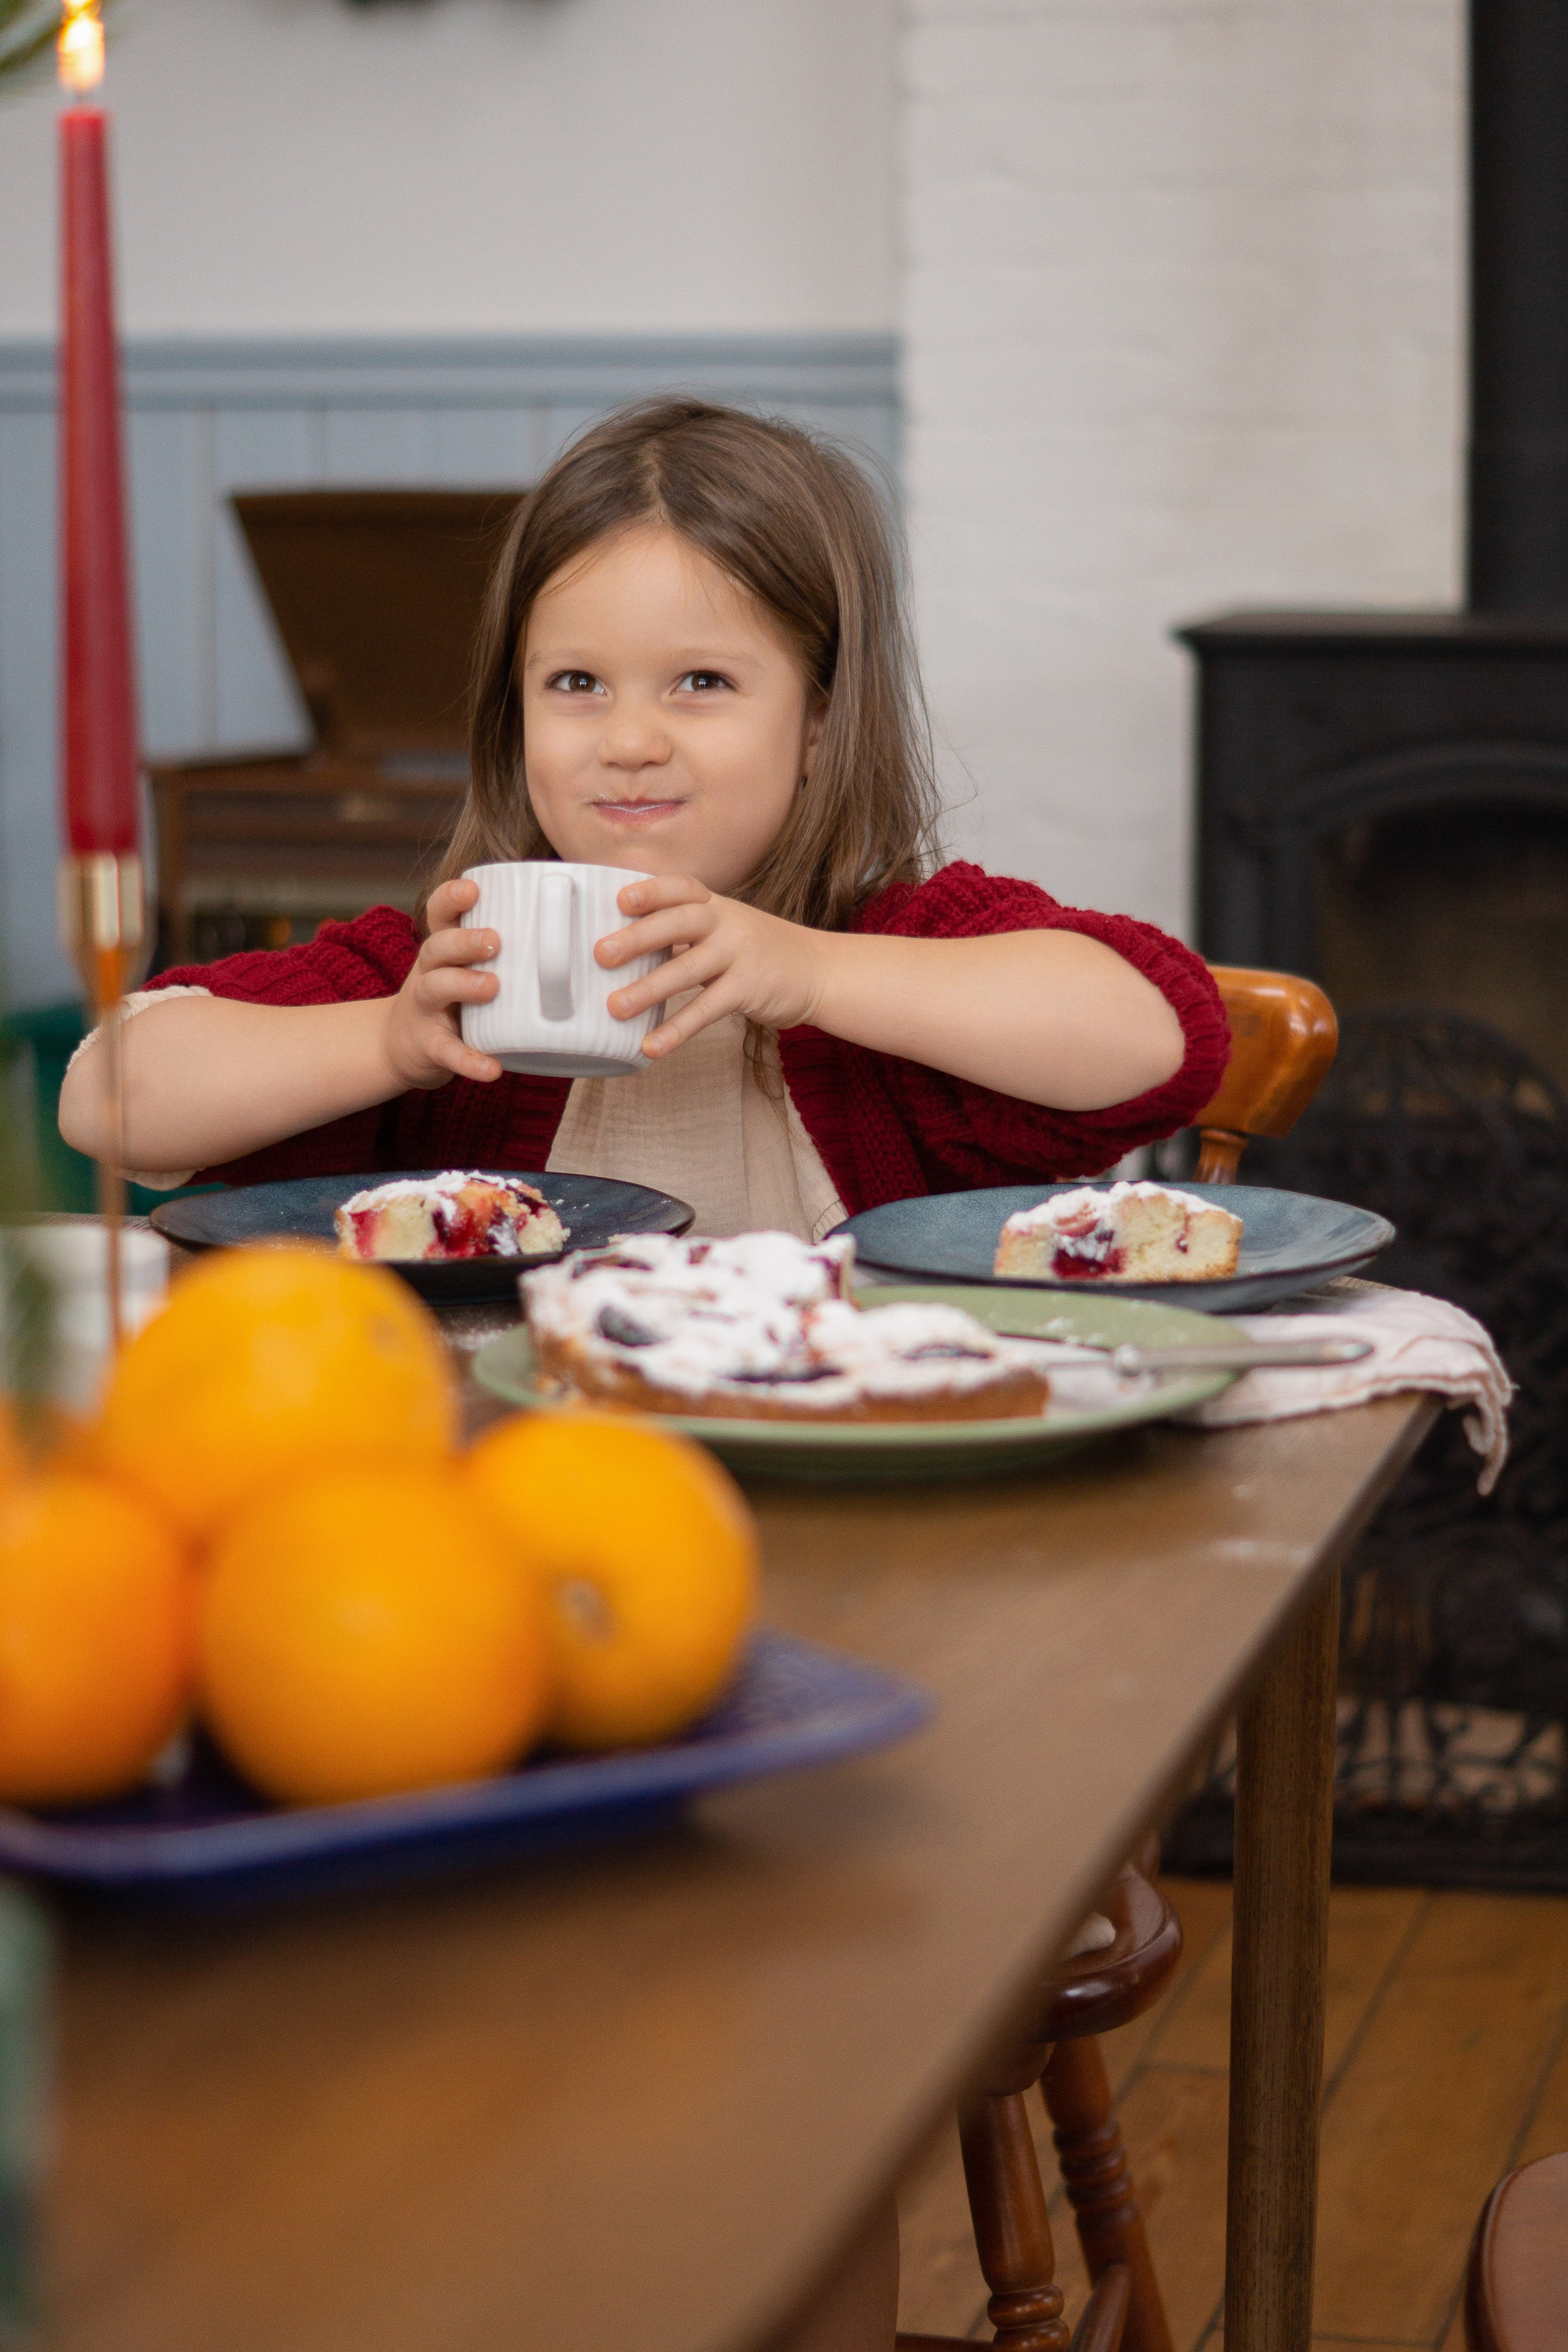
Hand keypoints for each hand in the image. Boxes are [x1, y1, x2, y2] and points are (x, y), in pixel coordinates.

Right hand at [382, 877, 503, 1088]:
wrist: (398, 1046)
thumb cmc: (451, 1000)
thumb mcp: (465, 968)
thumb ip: (504, 953)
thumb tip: (574, 933)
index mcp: (443, 949)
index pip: (439, 914)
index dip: (451, 898)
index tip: (473, 888)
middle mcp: (429, 971)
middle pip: (438, 946)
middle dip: (465, 940)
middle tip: (495, 941)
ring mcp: (425, 1008)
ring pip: (436, 988)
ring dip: (464, 985)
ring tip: (493, 987)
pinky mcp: (427, 1045)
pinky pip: (447, 1051)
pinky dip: (468, 1060)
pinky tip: (491, 1069)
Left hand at [596, 874, 830, 1057]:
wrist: (819, 971)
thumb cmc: (759, 952)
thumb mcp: (726, 928)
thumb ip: (684, 933)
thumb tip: (622, 946)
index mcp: (716, 905)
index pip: (682, 888)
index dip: (652, 891)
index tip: (620, 900)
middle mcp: (727, 923)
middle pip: (679, 922)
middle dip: (638, 937)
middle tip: (601, 954)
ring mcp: (740, 954)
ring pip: (689, 969)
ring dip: (649, 989)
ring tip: (615, 1007)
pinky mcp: (750, 989)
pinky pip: (707, 1011)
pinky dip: (678, 1030)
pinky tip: (652, 1047)